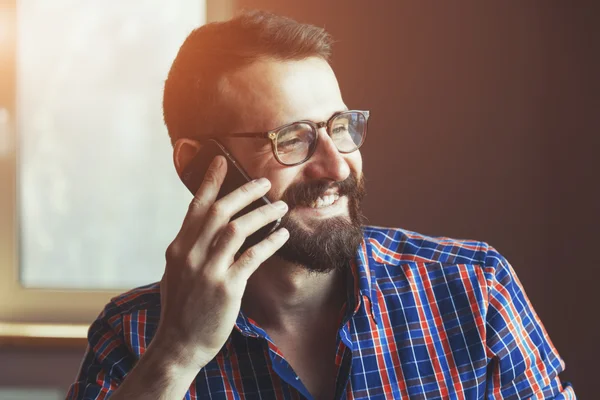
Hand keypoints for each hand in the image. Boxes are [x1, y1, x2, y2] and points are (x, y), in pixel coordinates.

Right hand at [153, 155, 288, 371]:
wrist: (178, 345)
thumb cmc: (181, 309)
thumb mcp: (177, 274)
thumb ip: (190, 250)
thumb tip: (207, 229)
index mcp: (178, 248)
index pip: (196, 207)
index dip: (209, 181)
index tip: (221, 161)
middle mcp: (190, 254)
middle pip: (220, 211)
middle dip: (245, 191)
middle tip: (265, 182)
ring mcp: (208, 270)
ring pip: (238, 229)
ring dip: (263, 213)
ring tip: (282, 207)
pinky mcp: (226, 287)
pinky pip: (253, 257)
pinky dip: (270, 242)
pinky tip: (284, 235)